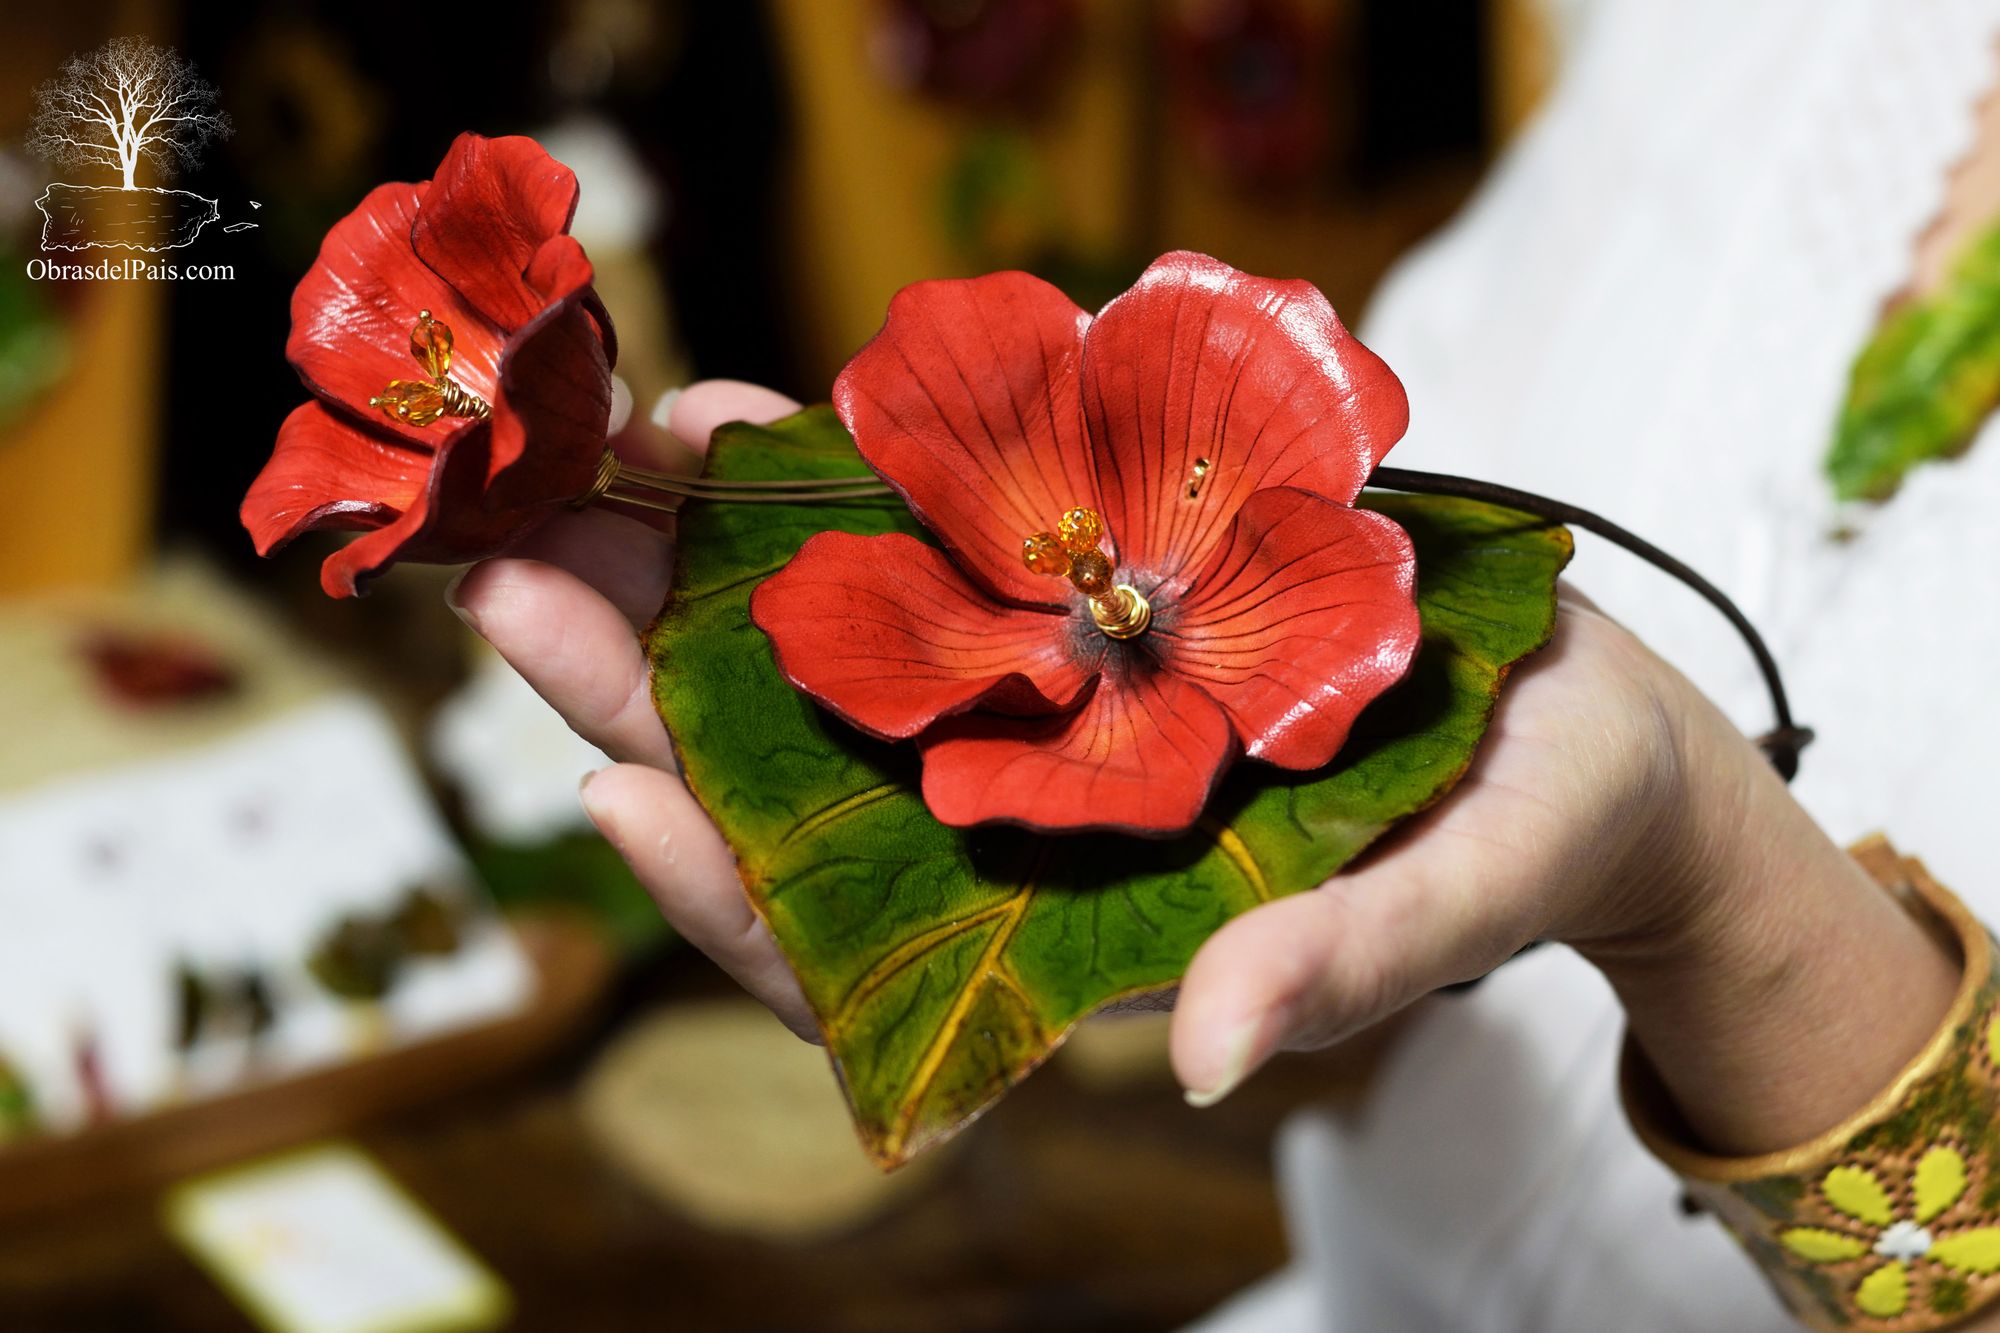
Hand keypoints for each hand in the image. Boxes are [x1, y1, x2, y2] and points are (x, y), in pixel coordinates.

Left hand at [456, 378, 1956, 1153]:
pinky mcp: (1087, 598)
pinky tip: (758, 421)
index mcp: (1083, 922)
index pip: (868, 949)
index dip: (730, 891)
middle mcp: (1035, 811)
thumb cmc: (1530, 830)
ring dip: (706, 566)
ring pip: (840, 649)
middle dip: (650, 688)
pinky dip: (844, 487)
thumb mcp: (1456, 897)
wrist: (1578, 717)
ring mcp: (1049, 697)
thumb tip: (1196, 1068)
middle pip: (802, 779)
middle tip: (513, 588)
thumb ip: (1334, 971)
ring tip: (597, 468)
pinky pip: (931, 548)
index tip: (618, 798)